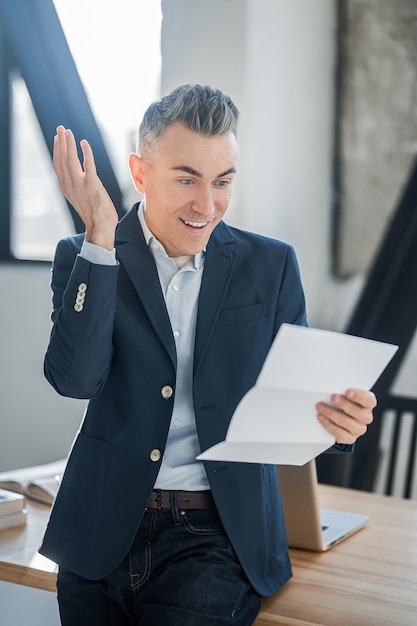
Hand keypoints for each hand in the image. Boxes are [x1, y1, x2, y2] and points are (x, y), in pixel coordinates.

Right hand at [53, 126, 118, 249]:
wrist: (101, 228)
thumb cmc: (94, 214)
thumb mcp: (81, 198)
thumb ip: (77, 186)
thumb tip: (79, 176)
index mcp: (66, 188)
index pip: (58, 165)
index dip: (57, 150)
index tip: (58, 138)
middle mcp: (70, 185)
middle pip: (62, 159)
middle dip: (61, 142)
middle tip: (60, 128)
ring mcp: (80, 185)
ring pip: (71, 160)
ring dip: (69, 144)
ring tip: (68, 131)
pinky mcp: (92, 186)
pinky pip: (88, 165)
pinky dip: (85, 153)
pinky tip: (84, 143)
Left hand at [316, 388, 376, 444]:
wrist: (336, 419)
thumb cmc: (340, 402)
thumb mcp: (343, 394)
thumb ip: (341, 391)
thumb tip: (331, 388)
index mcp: (367, 404)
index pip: (369, 400)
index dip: (359, 396)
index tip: (348, 392)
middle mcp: (366, 417)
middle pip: (358, 412)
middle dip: (344, 404)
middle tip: (332, 397)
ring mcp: (358, 429)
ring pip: (348, 423)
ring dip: (332, 414)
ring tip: (321, 407)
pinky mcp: (350, 438)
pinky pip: (341, 434)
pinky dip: (329, 425)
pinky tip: (321, 418)